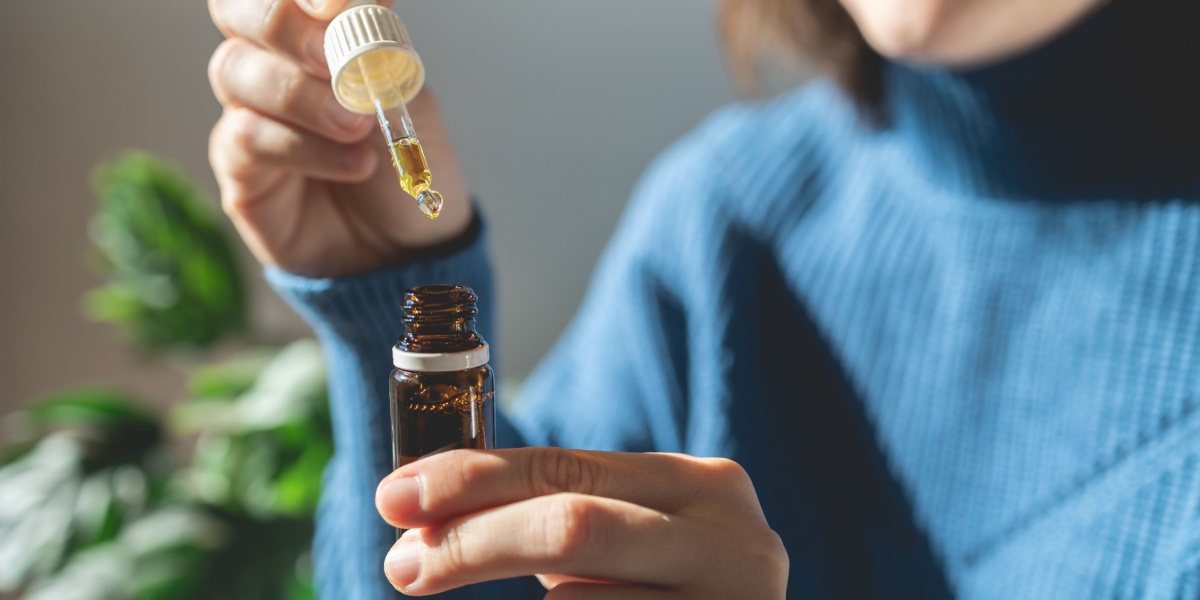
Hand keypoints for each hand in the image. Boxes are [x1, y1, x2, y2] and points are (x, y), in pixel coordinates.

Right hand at [207, 0, 471, 276]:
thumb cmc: (403, 169)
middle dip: (281, 22)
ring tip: (357, 126)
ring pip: (237, 72)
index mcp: (317, 35)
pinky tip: (353, 162)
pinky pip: (246, 138)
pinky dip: (303, 147)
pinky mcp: (239, 168)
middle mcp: (275, 64)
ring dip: (301, 96)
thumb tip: (366, 7)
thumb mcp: (410, 102)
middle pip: (238, 12)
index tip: (347, 4)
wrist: (404, 249)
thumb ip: (383, 55)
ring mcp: (250, 112)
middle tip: (330, 56)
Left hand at [376, 448, 788, 597]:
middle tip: (405, 563)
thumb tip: (424, 518)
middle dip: (472, 541)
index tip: (397, 496)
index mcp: (706, 489)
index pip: (568, 469)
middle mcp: (736, 545)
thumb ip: (554, 513)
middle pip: (573, 526)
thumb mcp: (627, 540)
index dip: (473, 480)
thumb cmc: (667, 596)